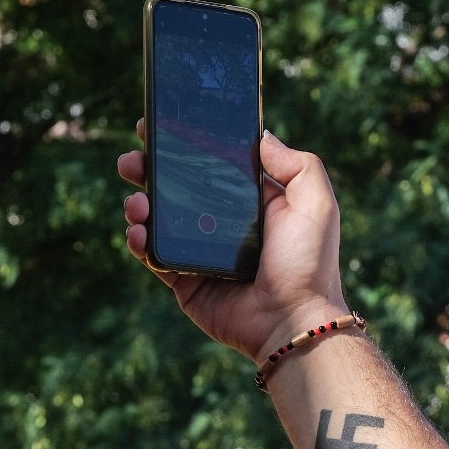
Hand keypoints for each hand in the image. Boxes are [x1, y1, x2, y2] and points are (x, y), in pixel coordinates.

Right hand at [119, 123, 348, 361]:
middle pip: (176, 187)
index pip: (212, 164)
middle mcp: (224, 224)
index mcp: (252, 201)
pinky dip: (141, 242)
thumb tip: (262, 136)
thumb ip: (295, 164)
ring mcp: (201, 252)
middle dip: (148, 170)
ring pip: (159, 220)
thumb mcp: (316, 203)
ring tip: (137, 204)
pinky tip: (139, 233)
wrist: (292, 320)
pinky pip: (155, 256)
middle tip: (131, 162)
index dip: (185, 145)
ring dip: (139, 205)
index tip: (159, 127)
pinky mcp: (186, 281)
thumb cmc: (308, 263)